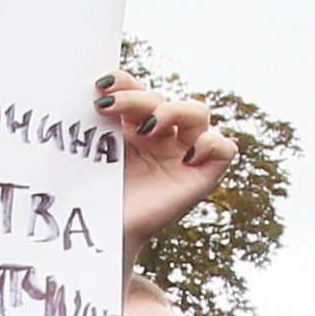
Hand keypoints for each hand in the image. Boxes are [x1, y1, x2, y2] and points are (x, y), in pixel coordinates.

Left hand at [98, 77, 235, 250]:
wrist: (98, 234)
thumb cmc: (90, 196)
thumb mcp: (90, 151)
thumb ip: (92, 122)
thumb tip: (91, 91)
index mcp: (134, 126)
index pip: (138, 90)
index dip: (125, 82)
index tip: (100, 87)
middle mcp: (162, 137)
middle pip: (162, 99)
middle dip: (136, 98)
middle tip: (107, 108)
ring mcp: (183, 154)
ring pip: (197, 112)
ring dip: (172, 111)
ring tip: (145, 129)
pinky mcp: (202, 176)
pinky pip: (224, 148)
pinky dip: (211, 144)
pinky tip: (186, 156)